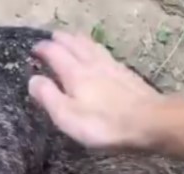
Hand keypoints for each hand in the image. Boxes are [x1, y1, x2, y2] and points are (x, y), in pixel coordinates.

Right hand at [29, 31, 163, 148]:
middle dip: (60, 40)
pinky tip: (99, 55)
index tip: (33, 50)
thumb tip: (33, 80)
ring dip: (78, 40)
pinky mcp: (127, 74)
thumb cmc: (104, 124)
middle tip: (51, 39)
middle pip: (74, 44)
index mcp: (75, 74)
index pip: (54, 53)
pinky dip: (95, 49)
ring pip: (91, 46)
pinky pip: (105, 54)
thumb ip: (48, 97)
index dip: (42, 49)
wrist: (150, 122)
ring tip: (72, 39)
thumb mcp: (67, 117)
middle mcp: (92, 64)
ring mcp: (112, 67)